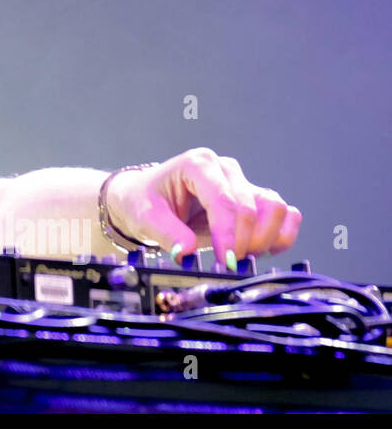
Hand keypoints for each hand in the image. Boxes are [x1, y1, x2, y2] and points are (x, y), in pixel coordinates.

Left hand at [105, 148, 301, 266]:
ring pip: (275, 207)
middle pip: (252, 207)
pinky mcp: (254, 198)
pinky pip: (285, 214)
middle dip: (243, 241)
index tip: (226, 262)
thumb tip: (186, 251)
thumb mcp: (145, 217)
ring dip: (265, 238)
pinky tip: (260, 249)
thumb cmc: (144, 201)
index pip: (224, 201)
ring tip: (242, 255)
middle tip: (228, 264)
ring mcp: (242, 182)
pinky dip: (280, 235)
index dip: (229, 235)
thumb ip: (166, 233)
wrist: (145, 197)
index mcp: (197, 164)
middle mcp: (224, 169)